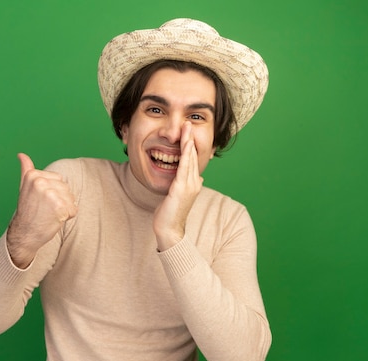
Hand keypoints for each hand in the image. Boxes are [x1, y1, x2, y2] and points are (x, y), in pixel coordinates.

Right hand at [7, 153, 77, 267]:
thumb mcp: (25, 187)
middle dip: (60, 201)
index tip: (40, 201)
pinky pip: (73, 209)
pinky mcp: (59, 206)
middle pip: (66, 188)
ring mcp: (50, 193)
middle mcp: (41, 182)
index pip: (59, 180)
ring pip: (71, 198)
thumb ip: (26, 170)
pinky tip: (54, 220)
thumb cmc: (27, 211)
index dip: (54, 192)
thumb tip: (22, 155)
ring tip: (49, 214)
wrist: (24, 234)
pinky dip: (67, 217)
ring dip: (65, 209)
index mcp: (33, 175)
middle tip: (45, 210)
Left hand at [153, 122, 203, 250]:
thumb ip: (185, 185)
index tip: (187, 132)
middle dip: (190, 139)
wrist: (169, 229)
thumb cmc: (170, 214)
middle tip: (188, 124)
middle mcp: (195, 183)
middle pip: (193, 156)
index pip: (193, 160)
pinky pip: (184, 168)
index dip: (190, 145)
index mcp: (194, 184)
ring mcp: (190, 186)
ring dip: (188, 142)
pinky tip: (185, 144)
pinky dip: (185, 154)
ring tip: (187, 128)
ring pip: (190, 159)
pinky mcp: (181, 188)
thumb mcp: (178, 196)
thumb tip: (198, 179)